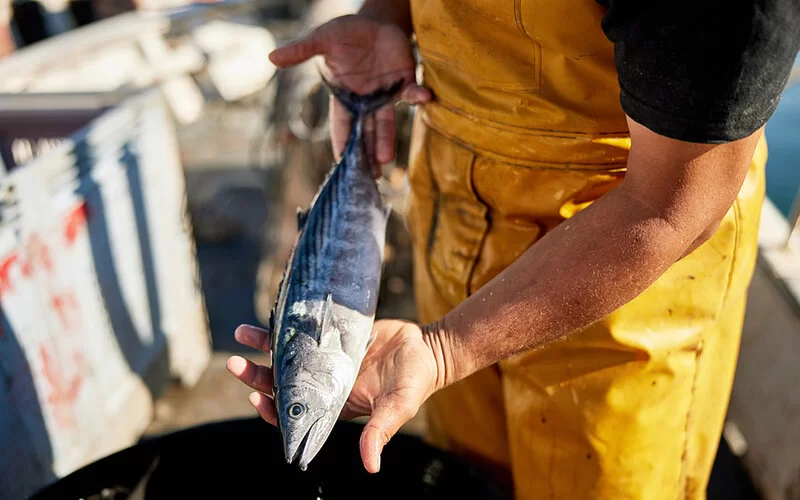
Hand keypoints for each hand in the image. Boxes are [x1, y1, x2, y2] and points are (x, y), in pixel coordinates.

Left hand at [227, 319, 441, 472]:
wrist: (426, 348)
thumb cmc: (413, 381)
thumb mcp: (397, 407)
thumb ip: (380, 432)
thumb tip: (371, 466)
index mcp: (334, 405)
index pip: (294, 413)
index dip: (273, 409)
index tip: (257, 398)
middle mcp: (324, 383)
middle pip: (282, 383)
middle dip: (256, 376)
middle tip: (235, 364)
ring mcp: (326, 359)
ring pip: (287, 355)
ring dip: (263, 347)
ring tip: (240, 334)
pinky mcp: (332, 336)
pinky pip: (303, 331)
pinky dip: (286, 325)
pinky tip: (269, 316)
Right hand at [268, 15, 431, 173]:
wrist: (375, 21)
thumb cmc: (346, 32)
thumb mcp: (322, 40)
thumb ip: (301, 51)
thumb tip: (271, 58)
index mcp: (345, 97)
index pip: (341, 125)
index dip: (342, 143)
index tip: (342, 163)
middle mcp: (366, 102)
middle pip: (365, 133)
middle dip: (366, 154)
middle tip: (368, 177)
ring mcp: (386, 95)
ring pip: (386, 123)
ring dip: (386, 141)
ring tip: (385, 161)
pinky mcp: (404, 82)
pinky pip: (411, 93)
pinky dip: (417, 96)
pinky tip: (423, 98)